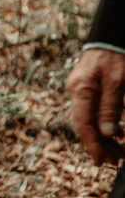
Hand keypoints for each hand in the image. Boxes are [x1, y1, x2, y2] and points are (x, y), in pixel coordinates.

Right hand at [68, 48, 124, 165]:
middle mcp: (78, 92)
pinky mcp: (90, 90)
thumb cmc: (116, 57)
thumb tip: (106, 133)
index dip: (92, 145)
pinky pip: (94, 113)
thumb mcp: (118, 82)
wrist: (112, 36)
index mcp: (81, 89)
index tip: (102, 161)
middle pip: (86, 126)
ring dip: (104, 138)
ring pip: (91, 121)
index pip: (83, 123)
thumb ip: (111, 107)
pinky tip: (117, 134)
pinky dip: (106, 126)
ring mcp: (82, 91)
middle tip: (117, 161)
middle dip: (100, 145)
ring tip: (120, 152)